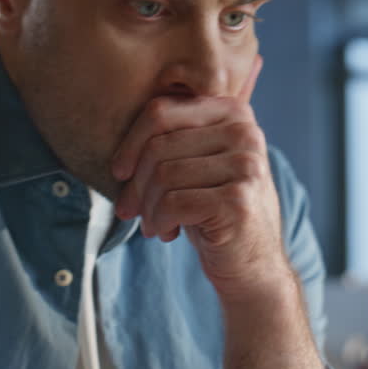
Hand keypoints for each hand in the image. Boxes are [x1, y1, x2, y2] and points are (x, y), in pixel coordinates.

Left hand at [111, 56, 288, 299]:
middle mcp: (245, 132)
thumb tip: (114, 105)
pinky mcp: (238, 200)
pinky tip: (166, 232)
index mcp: (232, 112)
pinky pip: (173, 202)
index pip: (160, 111)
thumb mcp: (197, 162)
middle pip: (158, 145)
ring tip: (153, 223)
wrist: (253, 264)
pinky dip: (159, 221)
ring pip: (163, 175)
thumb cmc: (213, 209)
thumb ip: (174, 131)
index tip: (119, 172)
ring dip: (147, 207)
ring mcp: (246, 165)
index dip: (129, 143)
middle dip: (135, 183)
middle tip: (130, 210)